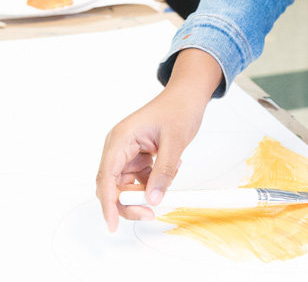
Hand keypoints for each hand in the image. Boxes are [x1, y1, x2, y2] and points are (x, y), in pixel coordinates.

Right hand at [96, 49, 222, 231]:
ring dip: (146, 190)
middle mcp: (119, 146)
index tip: (114, 224)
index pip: (107, 177)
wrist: (189, 94)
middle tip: (150, 212)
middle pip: (114, 186)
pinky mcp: (138, 155)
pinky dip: (153, 180)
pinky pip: (139, 178)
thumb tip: (152, 199)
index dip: (108, 204)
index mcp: (120, 138)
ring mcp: (127, 151)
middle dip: (130, 202)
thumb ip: (163, 172)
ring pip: (127, 185)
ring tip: (172, 174)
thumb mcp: (174, 141)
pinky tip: (172, 167)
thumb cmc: (179, 108)